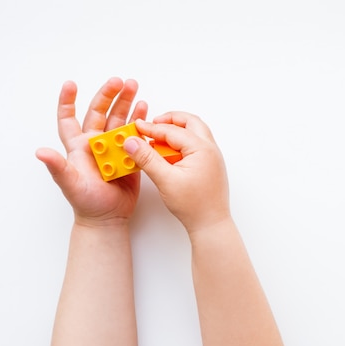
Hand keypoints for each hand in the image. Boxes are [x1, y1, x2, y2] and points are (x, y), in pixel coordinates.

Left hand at [36, 78, 147, 226]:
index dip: (67, 101)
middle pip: (100, 112)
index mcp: (79, 146)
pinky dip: (140, 119)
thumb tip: (40, 152)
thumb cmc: (86, 202)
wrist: (108, 217)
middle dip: (108, 95)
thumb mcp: (70, 184)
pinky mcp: (129, 153)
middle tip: (118, 81)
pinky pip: (135, 132)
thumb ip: (57, 167)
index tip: (70, 84)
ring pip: (119, 118)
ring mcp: (113, 146)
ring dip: (126, 102)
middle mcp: (95, 142)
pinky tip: (144, 107)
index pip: (68, 119)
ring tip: (133, 86)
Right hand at [123, 112, 230, 234]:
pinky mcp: (210, 165)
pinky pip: (196, 145)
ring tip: (158, 138)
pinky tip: (168, 153)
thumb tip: (132, 142)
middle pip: (190, 123)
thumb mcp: (165, 180)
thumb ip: (147, 158)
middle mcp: (210, 149)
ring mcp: (212, 157)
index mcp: (202, 148)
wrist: (211, 225)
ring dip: (177, 131)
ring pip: (195, 133)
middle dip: (170, 120)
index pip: (173, 130)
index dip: (152, 127)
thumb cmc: (193, 206)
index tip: (136, 127)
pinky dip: (182, 143)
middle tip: (153, 124)